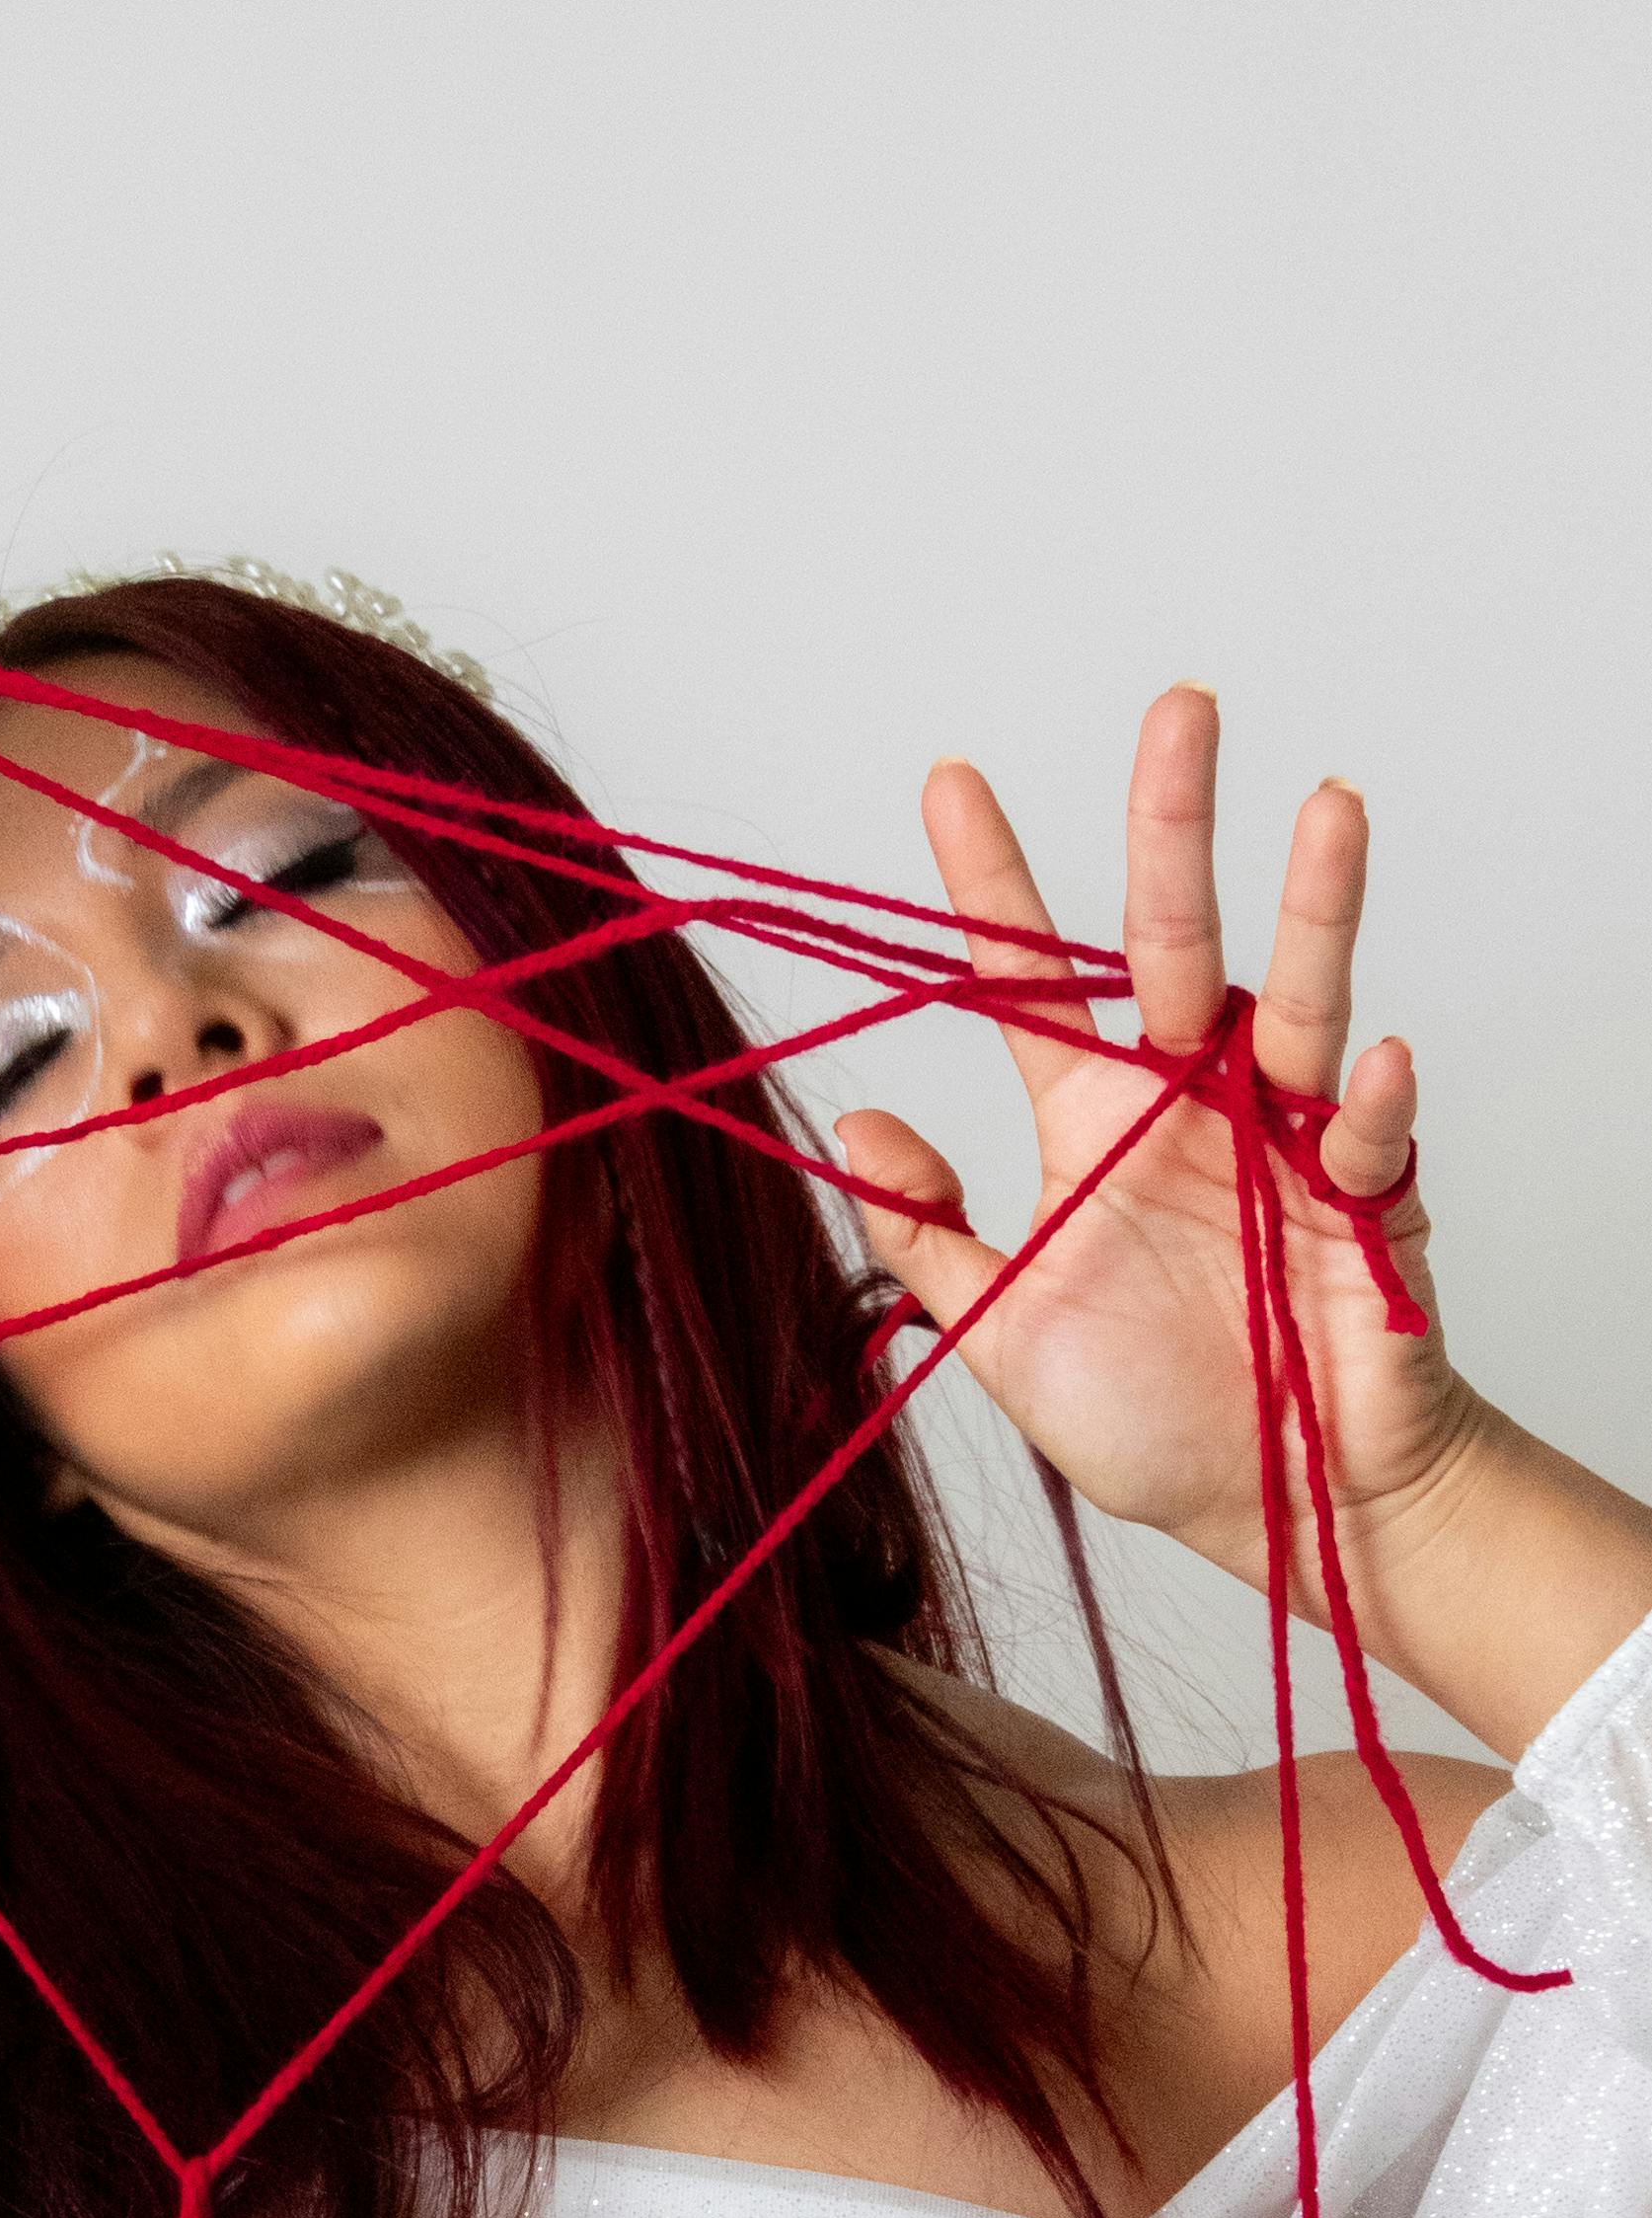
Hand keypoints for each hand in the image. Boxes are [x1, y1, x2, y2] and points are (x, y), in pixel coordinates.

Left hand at [834, 686, 1472, 1622]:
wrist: (1281, 1510)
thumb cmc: (1154, 1418)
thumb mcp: (999, 1333)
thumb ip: (926, 1236)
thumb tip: (848, 1130)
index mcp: (1096, 1122)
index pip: (1032, 981)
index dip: (990, 884)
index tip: (948, 783)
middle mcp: (1191, 1106)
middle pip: (1172, 943)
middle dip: (1173, 828)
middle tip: (1178, 707)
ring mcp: (1286, 1145)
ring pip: (1296, 1002)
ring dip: (1315, 909)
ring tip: (1329, 807)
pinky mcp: (1363, 1213)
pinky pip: (1368, 1143)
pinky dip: (1368, 1105)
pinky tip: (1363, 1064)